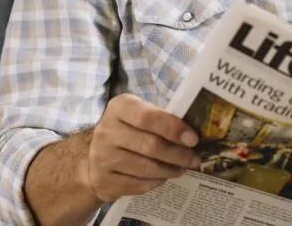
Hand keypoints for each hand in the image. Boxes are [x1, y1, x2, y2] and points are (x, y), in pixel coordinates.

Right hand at [84, 93, 200, 201]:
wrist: (97, 154)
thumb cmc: (130, 130)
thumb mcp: (141, 114)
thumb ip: (163, 118)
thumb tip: (192, 134)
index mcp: (119, 108)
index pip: (148, 117)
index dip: (173, 128)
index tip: (193, 139)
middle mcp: (106, 131)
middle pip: (150, 145)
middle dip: (177, 154)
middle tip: (194, 159)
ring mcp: (101, 157)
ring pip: (145, 168)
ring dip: (169, 170)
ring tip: (182, 169)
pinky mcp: (102, 180)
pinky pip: (136, 184)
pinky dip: (155, 182)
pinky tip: (163, 178)